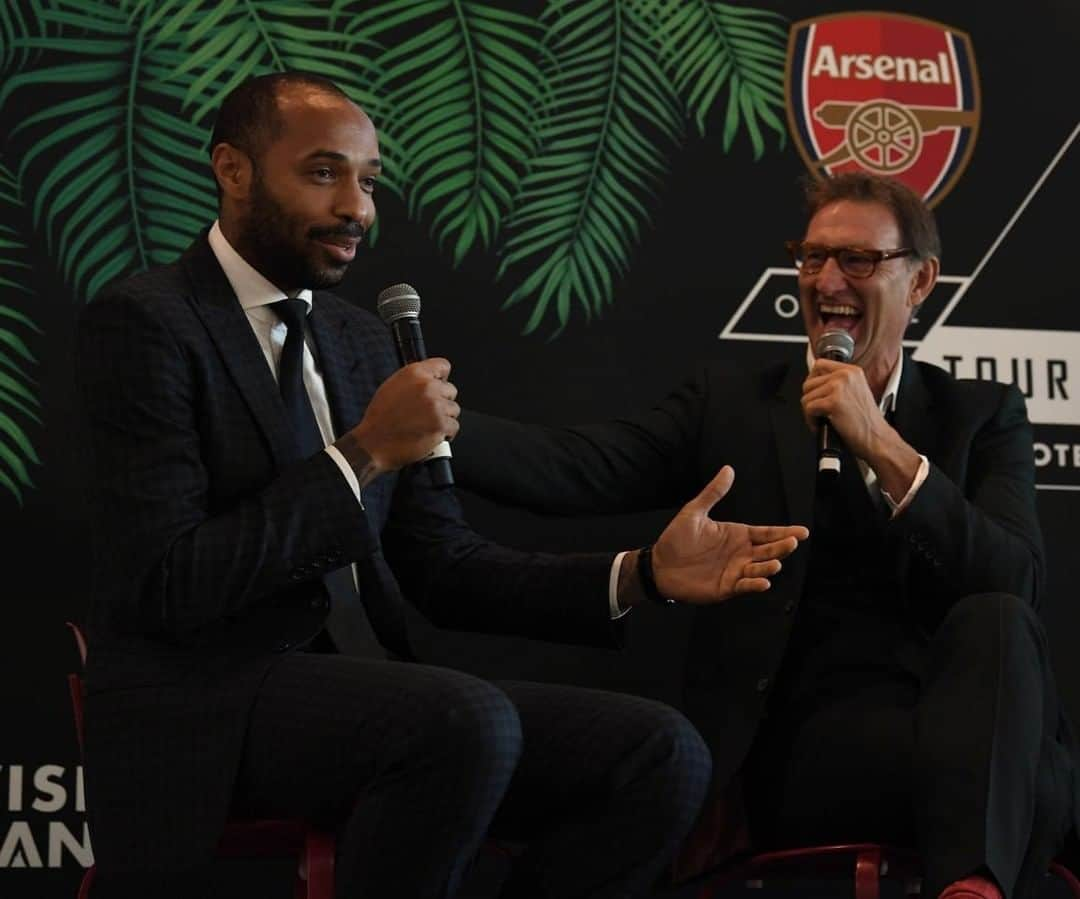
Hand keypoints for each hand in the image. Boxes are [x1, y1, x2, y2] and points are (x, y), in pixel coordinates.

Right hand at [337, 357, 459, 476]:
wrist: (373, 443)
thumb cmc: (380, 418)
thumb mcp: (392, 386)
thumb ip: (414, 380)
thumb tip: (432, 379)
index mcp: (415, 373)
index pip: (443, 366)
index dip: (442, 378)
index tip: (439, 386)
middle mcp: (427, 387)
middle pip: (451, 390)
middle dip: (442, 401)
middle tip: (428, 412)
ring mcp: (435, 406)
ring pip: (454, 409)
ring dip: (444, 418)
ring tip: (427, 425)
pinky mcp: (440, 425)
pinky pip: (454, 426)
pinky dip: (446, 433)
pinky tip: (431, 434)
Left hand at [650, 466, 808, 602]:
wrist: (659, 565)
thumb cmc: (676, 539)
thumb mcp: (694, 512)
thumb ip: (713, 493)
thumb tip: (728, 469)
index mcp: (737, 535)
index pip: (766, 533)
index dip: (784, 532)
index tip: (803, 531)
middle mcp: (741, 554)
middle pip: (768, 551)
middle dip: (782, 547)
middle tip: (792, 542)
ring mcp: (735, 571)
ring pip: (759, 569)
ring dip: (769, 567)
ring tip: (775, 562)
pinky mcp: (726, 588)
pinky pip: (744, 586)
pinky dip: (754, 585)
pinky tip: (763, 582)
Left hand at [801, 359, 921, 499]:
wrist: (877, 438)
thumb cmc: (867, 421)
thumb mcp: (856, 391)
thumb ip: (838, 384)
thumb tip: (815, 382)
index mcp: (852, 371)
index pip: (819, 364)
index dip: (812, 380)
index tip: (814, 392)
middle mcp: (845, 376)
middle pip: (809, 382)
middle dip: (810, 400)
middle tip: (819, 412)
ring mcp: (838, 387)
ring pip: (806, 397)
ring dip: (810, 412)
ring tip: (822, 420)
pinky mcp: (833, 402)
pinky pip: (808, 408)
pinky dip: (811, 421)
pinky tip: (821, 425)